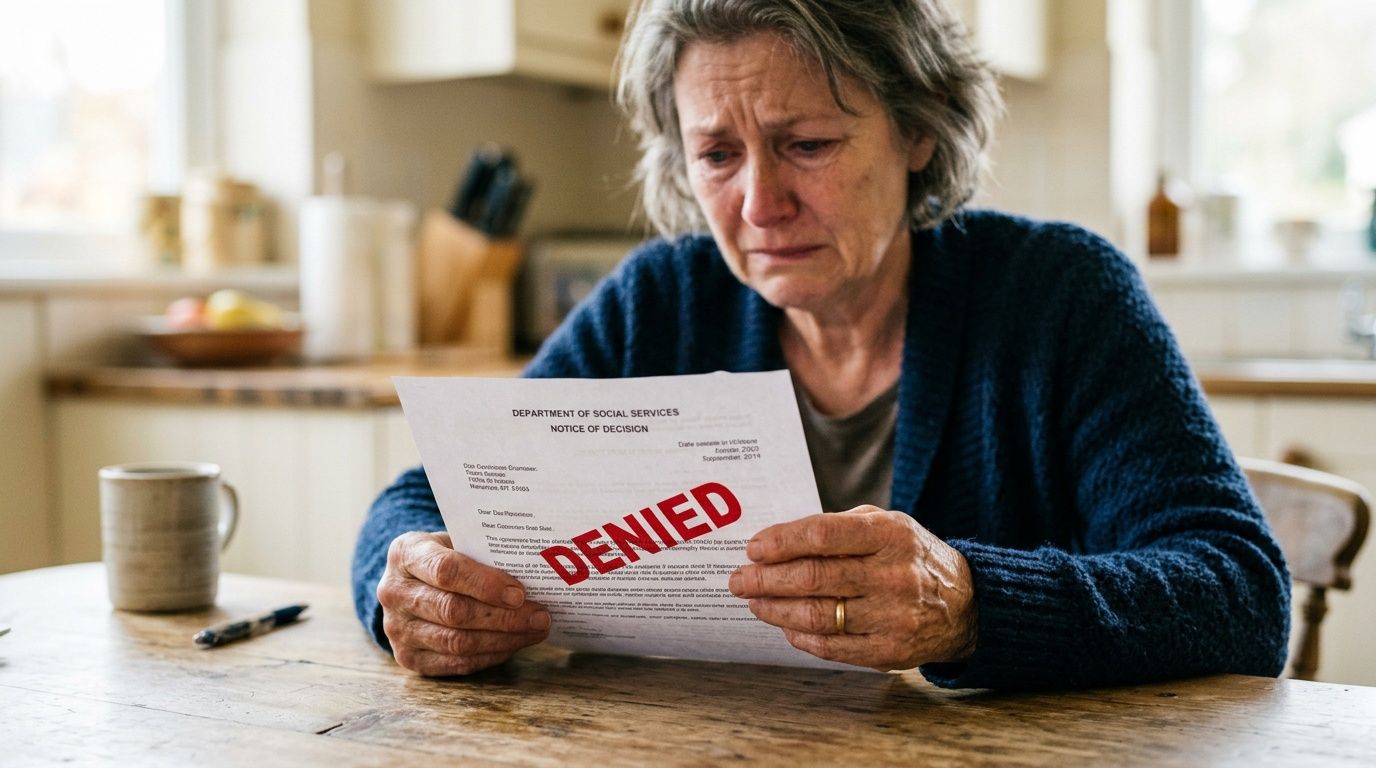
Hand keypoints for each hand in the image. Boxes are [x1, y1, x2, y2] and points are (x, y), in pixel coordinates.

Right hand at [377, 531, 550, 675]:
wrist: (409, 583)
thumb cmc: (445, 556)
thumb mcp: (457, 541)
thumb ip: (484, 553)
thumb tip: (534, 573)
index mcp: (405, 554)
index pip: (445, 571)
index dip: (485, 584)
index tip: (519, 592)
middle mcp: (394, 592)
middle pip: (453, 611)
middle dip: (504, 616)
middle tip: (540, 616)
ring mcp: (398, 629)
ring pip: (456, 642)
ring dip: (503, 639)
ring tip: (535, 630)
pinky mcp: (409, 658)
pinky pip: (456, 663)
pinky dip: (491, 655)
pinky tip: (515, 644)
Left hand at [728, 507, 976, 670]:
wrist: (966, 604)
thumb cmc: (911, 557)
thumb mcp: (887, 525)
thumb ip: (839, 527)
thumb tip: (778, 540)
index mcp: (890, 535)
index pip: (822, 535)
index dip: (781, 541)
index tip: (754, 548)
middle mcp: (893, 575)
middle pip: (813, 577)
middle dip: (766, 579)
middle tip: (739, 579)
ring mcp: (892, 617)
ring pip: (817, 615)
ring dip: (776, 609)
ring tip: (755, 602)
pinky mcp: (890, 652)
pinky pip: (832, 647)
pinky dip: (801, 637)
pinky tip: (785, 626)